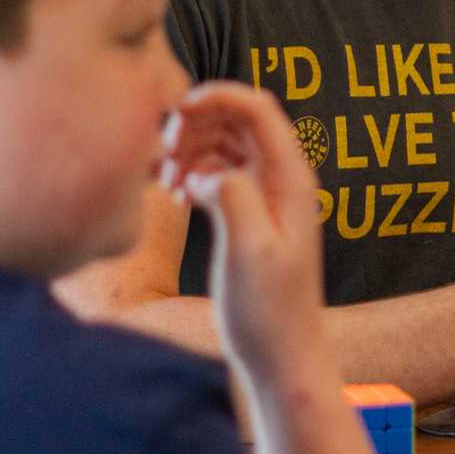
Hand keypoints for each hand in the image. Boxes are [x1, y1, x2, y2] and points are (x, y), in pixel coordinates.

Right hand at [159, 83, 325, 393]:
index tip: (175, 112)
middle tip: (163, 151)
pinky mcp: (250, 215)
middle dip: (197, 122)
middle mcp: (284, 181)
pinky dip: (195, 172)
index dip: (217, 96)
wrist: (281, 356)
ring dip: (192, 149)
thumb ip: (233, 199)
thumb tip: (210, 170)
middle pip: (239, 119)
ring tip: (163, 177)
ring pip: (226, 144)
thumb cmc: (269, 313)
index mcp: (291, 181)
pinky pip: (221, 172)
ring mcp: (268, 197)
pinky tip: (175, 195)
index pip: (258, 108)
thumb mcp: (249, 254)